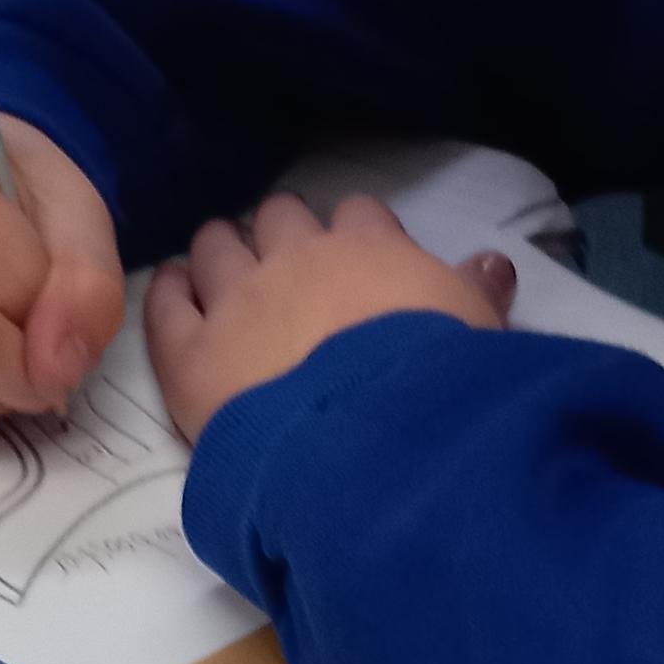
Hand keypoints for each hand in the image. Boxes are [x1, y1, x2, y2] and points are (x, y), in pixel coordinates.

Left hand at [146, 190, 513, 443]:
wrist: (373, 445)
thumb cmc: (439, 390)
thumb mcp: (478, 335)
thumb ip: (477, 295)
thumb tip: (495, 263)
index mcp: (370, 251)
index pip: (359, 218)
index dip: (356, 235)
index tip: (358, 257)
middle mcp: (298, 259)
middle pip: (281, 218)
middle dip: (282, 234)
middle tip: (286, 267)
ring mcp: (238, 302)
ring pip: (217, 247)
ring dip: (221, 251)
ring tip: (223, 272)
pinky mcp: (191, 355)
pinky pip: (168, 304)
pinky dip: (169, 291)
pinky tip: (173, 288)